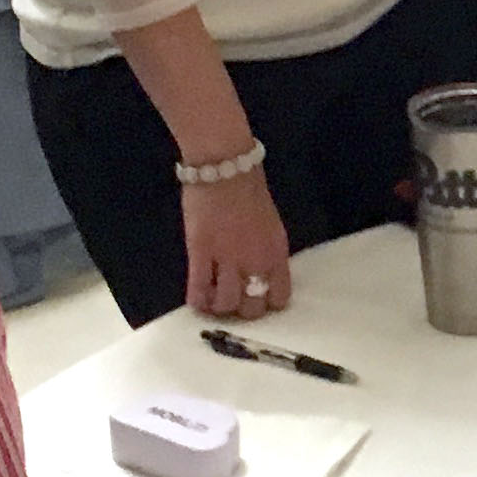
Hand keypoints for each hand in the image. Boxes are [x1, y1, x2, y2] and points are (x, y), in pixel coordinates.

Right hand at [180, 167, 292, 319]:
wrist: (225, 167)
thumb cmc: (249, 188)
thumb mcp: (270, 223)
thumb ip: (266, 249)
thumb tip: (258, 269)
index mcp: (277, 252)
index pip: (280, 296)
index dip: (267, 302)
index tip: (257, 297)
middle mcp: (256, 261)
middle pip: (253, 306)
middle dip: (242, 309)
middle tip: (232, 300)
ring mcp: (228, 259)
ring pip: (227, 303)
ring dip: (219, 307)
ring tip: (213, 300)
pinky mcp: (201, 253)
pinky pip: (199, 289)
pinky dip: (197, 301)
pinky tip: (196, 301)